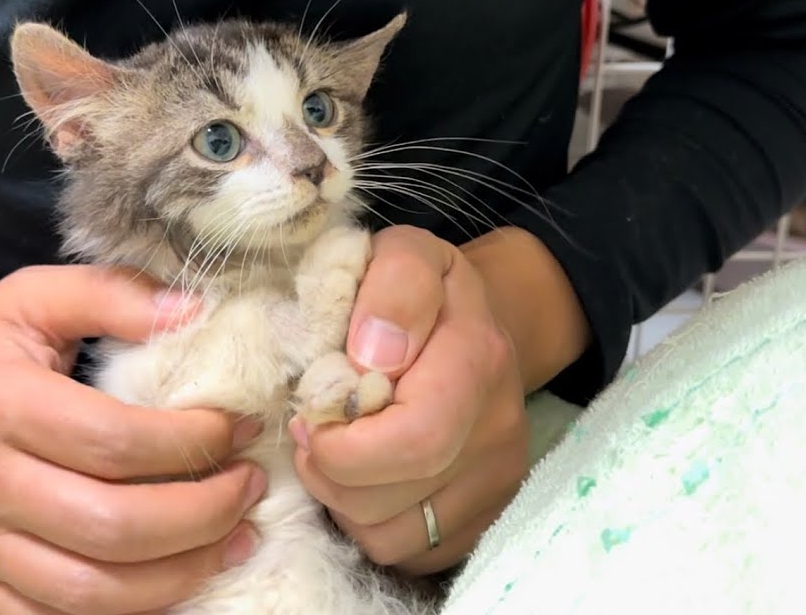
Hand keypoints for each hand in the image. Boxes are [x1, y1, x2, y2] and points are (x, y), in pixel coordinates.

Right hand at [0, 265, 266, 614]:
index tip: (242, 427)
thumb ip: (109, 294)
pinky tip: (177, 581)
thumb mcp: (28, 299)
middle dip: (204, 515)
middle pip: (113, 528)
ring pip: (93, 592)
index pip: (115, 442)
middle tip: (251, 486)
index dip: (194, 442)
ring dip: (183, 574)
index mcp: (0, 406)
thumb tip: (195, 311)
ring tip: (238, 539)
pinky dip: (129, 614)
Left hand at [287, 225, 529, 573]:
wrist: (475, 323)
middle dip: (328, 474)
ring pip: (391, 535)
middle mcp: (498, 429)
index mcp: (479, 358)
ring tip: (336, 454)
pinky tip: (365, 478)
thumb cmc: (420, 291)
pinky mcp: (483, 517)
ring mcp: (496, 481)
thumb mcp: (403, 254)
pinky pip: (406, 551)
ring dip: (342, 501)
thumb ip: (392, 288)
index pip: (413, 438)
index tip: (306, 417)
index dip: (341, 445)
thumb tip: (371, 356)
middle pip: (392, 496)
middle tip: (309, 438)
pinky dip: (369, 523)